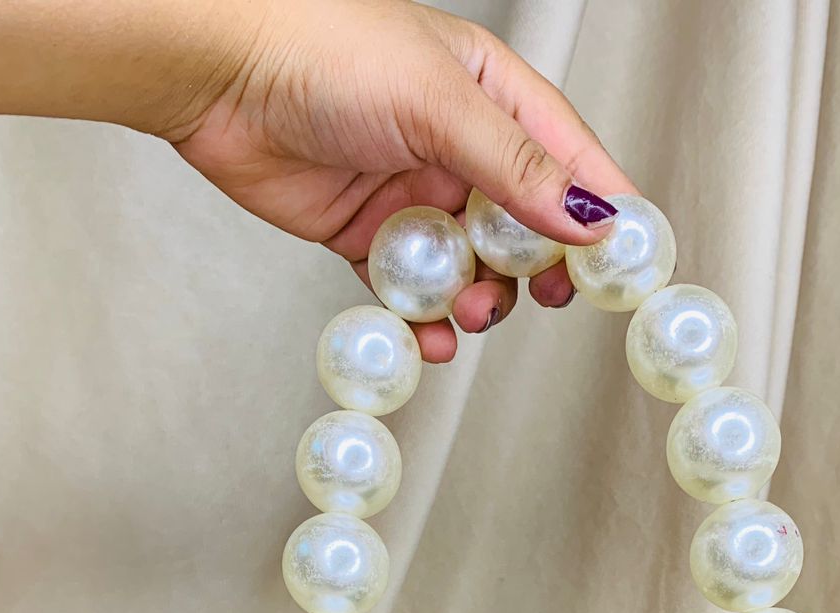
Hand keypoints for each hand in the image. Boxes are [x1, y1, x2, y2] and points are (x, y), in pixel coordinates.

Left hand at [168, 0, 634, 359]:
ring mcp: (412, 191)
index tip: (622, 264)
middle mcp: (457, 143)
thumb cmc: (325, 51)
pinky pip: (412, 287)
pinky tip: (433, 335)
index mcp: (490, 92)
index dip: (599, 211)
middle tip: (540, 297)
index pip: (568, 157)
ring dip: (480, 297)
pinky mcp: (365, 232)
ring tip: (470, 309)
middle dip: (534, 267)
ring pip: (470, 264)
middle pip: (522, 224)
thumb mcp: (440, 105)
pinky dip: (426, 316)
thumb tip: (589, 220)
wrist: (217, 71)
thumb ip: (515, 169)